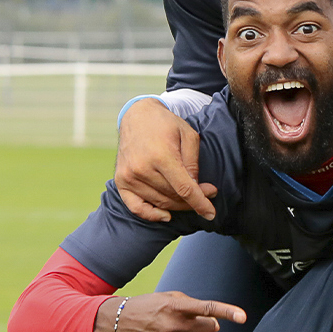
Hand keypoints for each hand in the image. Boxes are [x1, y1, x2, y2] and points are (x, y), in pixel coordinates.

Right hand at [100, 291, 245, 331]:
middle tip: (195, 320)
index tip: (243, 316)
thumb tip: (214, 320)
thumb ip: (192, 305)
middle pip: (209, 327)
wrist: (120, 322)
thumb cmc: (149, 306)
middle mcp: (174, 324)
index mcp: (175, 306)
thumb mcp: (168, 296)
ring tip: (182, 330)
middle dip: (209, 323)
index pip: (207, 308)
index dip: (227, 311)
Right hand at [115, 98, 217, 222]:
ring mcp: (129, 176)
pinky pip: (135, 207)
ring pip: (160, 202)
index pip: (184, 188)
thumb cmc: (166, 124)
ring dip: (178, 205)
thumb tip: (197, 188)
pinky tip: (166, 215)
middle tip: (207, 193)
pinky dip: (151, 215)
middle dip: (193, 200)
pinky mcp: (121, 180)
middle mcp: (142, 168)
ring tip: (190, 196)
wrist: (137, 116)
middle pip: (173, 197)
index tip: (211, 213)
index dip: (200, 203)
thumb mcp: (188, 135)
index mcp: (161, 155)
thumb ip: (193, 163)